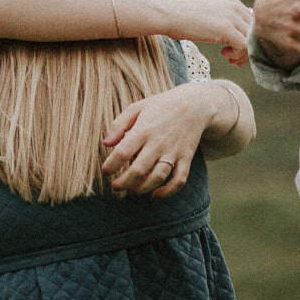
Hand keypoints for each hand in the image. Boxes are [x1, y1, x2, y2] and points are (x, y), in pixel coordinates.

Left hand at [100, 82, 221, 197]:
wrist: (194, 104)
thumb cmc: (160, 107)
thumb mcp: (136, 108)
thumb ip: (118, 125)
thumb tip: (105, 143)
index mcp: (143, 129)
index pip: (123, 152)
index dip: (111, 165)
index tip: (105, 171)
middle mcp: (158, 143)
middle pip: (138, 170)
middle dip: (123, 183)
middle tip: (115, 186)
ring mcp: (173, 152)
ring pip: (157, 178)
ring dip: (142, 189)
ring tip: (131, 191)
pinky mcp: (186, 158)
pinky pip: (179, 180)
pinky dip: (168, 191)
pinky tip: (155, 194)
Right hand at [170, 0, 254, 66]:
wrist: (170, 15)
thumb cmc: (187, 19)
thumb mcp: (213, 17)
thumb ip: (229, 24)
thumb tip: (242, 41)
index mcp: (235, 4)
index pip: (255, 26)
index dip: (249, 41)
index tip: (235, 50)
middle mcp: (237, 9)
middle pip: (256, 35)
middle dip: (248, 50)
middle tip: (233, 58)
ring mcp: (232, 18)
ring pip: (252, 42)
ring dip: (242, 54)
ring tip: (228, 58)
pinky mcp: (226, 29)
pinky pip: (244, 47)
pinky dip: (237, 55)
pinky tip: (224, 55)